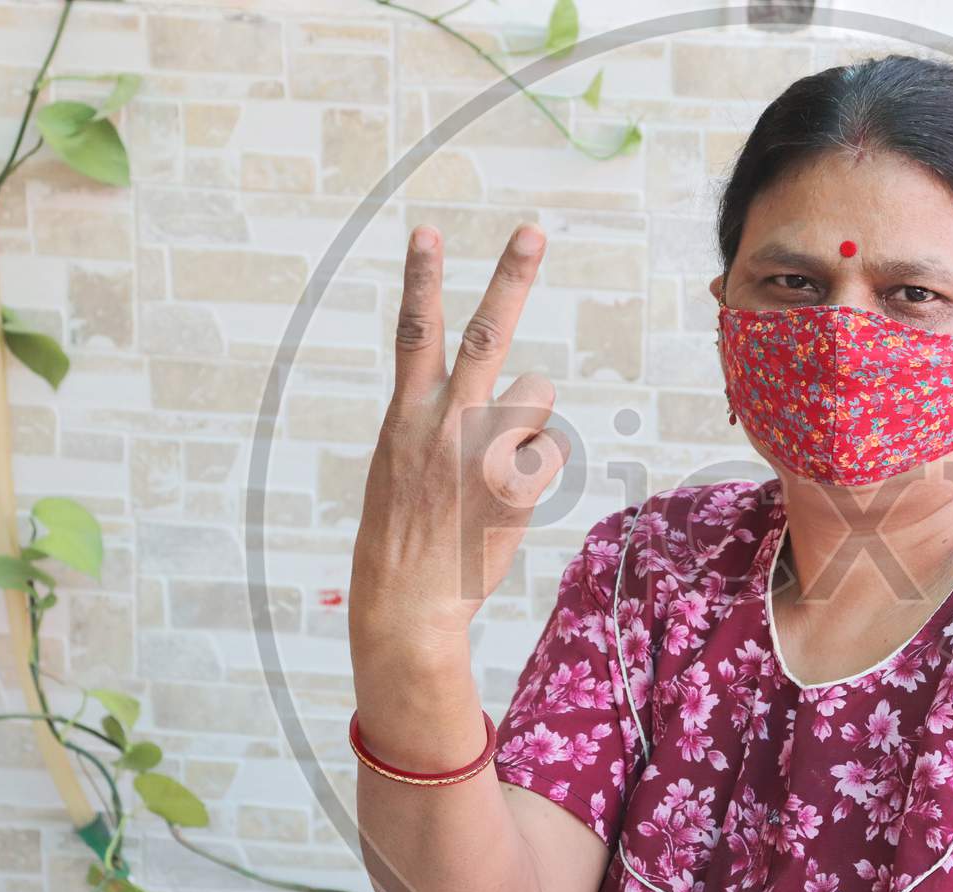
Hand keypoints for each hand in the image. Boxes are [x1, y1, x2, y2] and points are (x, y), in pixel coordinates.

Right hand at [349, 222, 567, 666]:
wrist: (407, 600)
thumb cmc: (404, 534)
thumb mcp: (400, 464)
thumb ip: (433, 421)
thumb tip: (486, 399)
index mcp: (407, 414)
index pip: (413, 331)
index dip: (421, 278)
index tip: (428, 231)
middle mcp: (445, 422)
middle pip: (486, 332)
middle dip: (511, 276)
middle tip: (533, 230)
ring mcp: (483, 451)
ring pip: (538, 395)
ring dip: (530, 419)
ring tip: (498, 463)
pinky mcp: (517, 484)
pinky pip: (552, 453)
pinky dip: (540, 471)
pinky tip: (509, 500)